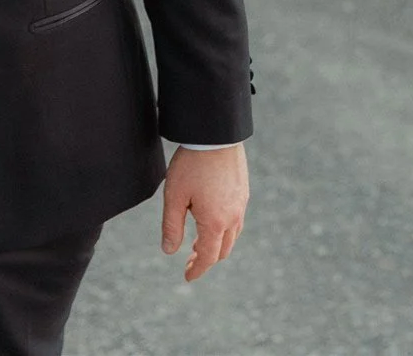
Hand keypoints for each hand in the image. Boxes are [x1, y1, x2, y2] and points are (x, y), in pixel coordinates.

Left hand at [160, 143, 247, 281]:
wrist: (215, 136)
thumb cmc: (191, 165)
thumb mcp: (174, 196)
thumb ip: (171, 226)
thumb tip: (169, 251)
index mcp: (216, 222)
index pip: (208, 256)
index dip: (197, 269)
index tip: (187, 276)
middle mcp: (233, 217)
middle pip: (222, 249)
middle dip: (207, 258)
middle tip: (190, 259)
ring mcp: (241, 204)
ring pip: (232, 236)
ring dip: (217, 244)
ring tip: (199, 242)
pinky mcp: (243, 192)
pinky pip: (237, 220)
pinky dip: (224, 229)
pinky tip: (212, 220)